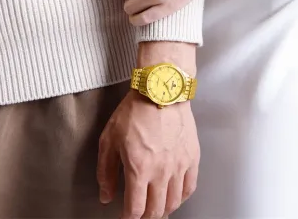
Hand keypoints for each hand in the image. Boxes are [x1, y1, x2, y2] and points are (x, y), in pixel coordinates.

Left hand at [97, 42, 199, 218]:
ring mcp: (179, 165)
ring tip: (157, 208)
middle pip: (156, 210)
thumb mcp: (109, 139)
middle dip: (146, 217)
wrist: (161, 92)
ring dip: (163, 209)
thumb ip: (106, 171)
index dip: (128, 218)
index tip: (125, 216)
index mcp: (138, 169)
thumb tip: (106, 195)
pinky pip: (190, 186)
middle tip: (141, 214)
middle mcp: (161, 172)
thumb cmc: (134, 111)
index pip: (135, 209)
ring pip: (174, 202)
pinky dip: (182, 197)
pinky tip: (176, 195)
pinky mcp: (192, 156)